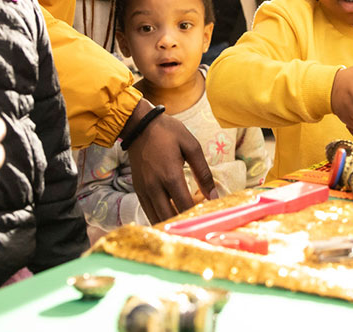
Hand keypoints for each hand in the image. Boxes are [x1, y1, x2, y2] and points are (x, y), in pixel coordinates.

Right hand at [126, 104, 215, 222]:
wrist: (139, 126)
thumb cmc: (168, 133)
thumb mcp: (191, 146)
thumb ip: (203, 172)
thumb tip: (214, 196)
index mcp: (170, 175)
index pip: (184, 206)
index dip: (196, 216)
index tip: (208, 219)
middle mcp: (155, 186)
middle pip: (169, 217)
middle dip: (184, 224)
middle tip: (197, 225)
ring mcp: (144, 190)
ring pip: (156, 218)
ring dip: (171, 224)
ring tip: (185, 226)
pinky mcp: (138, 190)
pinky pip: (148, 212)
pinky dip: (159, 218)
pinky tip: (170, 219)